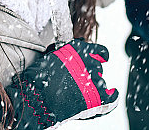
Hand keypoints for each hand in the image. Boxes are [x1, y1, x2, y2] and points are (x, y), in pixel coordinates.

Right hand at [0, 39, 118, 127]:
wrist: (36, 98)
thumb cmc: (37, 80)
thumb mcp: (51, 58)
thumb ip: (65, 55)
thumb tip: (70, 56)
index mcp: (77, 50)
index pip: (99, 50)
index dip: (100, 55)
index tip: (102, 58)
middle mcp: (87, 61)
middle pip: (97, 68)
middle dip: (90, 74)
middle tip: (78, 83)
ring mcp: (92, 78)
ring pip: (100, 81)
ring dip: (93, 86)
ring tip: (78, 93)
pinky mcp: (94, 95)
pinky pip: (111, 96)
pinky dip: (112, 96)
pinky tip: (112, 94)